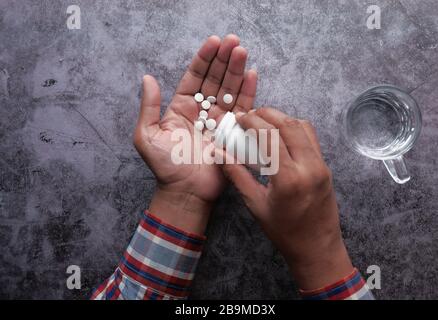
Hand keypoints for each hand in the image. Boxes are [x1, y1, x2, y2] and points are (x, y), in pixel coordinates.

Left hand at [133, 35, 257, 233]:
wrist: (185, 192)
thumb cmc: (165, 166)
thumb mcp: (147, 136)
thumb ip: (149, 107)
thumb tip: (147, 78)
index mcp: (181, 108)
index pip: (194, 77)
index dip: (204, 59)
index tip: (214, 42)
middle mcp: (202, 111)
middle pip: (214, 79)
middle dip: (224, 59)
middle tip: (234, 41)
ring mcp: (219, 121)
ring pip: (229, 90)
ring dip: (236, 71)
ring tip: (243, 51)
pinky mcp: (233, 133)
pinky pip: (242, 109)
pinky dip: (248, 92)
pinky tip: (252, 75)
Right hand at [221, 107, 352, 289]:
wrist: (317, 248)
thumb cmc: (284, 232)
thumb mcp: (256, 205)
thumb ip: (237, 175)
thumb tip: (219, 153)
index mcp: (288, 178)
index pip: (270, 136)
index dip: (252, 122)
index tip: (239, 118)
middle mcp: (309, 166)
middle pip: (288, 125)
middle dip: (267, 114)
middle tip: (250, 115)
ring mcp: (321, 165)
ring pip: (303, 127)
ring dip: (282, 119)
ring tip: (264, 121)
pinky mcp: (325, 167)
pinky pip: (311, 138)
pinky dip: (295, 129)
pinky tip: (281, 135)